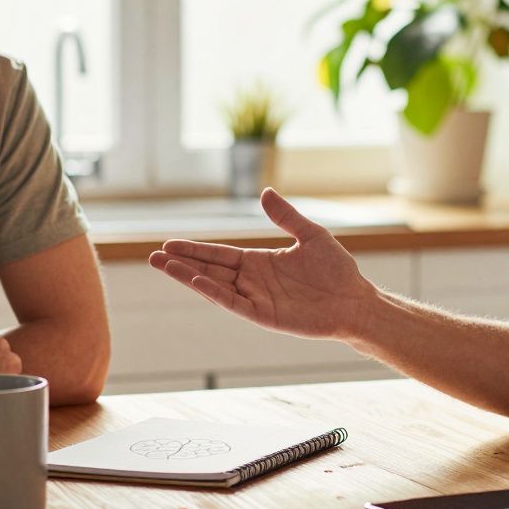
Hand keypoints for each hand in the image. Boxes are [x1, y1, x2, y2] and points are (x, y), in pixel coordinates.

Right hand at [148, 188, 376, 340]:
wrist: (354, 301)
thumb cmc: (336, 270)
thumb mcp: (311, 235)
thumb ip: (286, 217)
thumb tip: (264, 192)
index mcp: (259, 262)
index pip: (218, 254)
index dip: (194, 249)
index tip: (169, 244)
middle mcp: (252, 281)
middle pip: (209, 270)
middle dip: (182, 263)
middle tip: (153, 255)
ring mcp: (256, 299)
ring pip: (215, 286)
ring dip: (189, 277)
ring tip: (164, 267)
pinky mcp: (264, 315)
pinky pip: (234, 303)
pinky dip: (214, 292)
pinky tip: (197, 282)